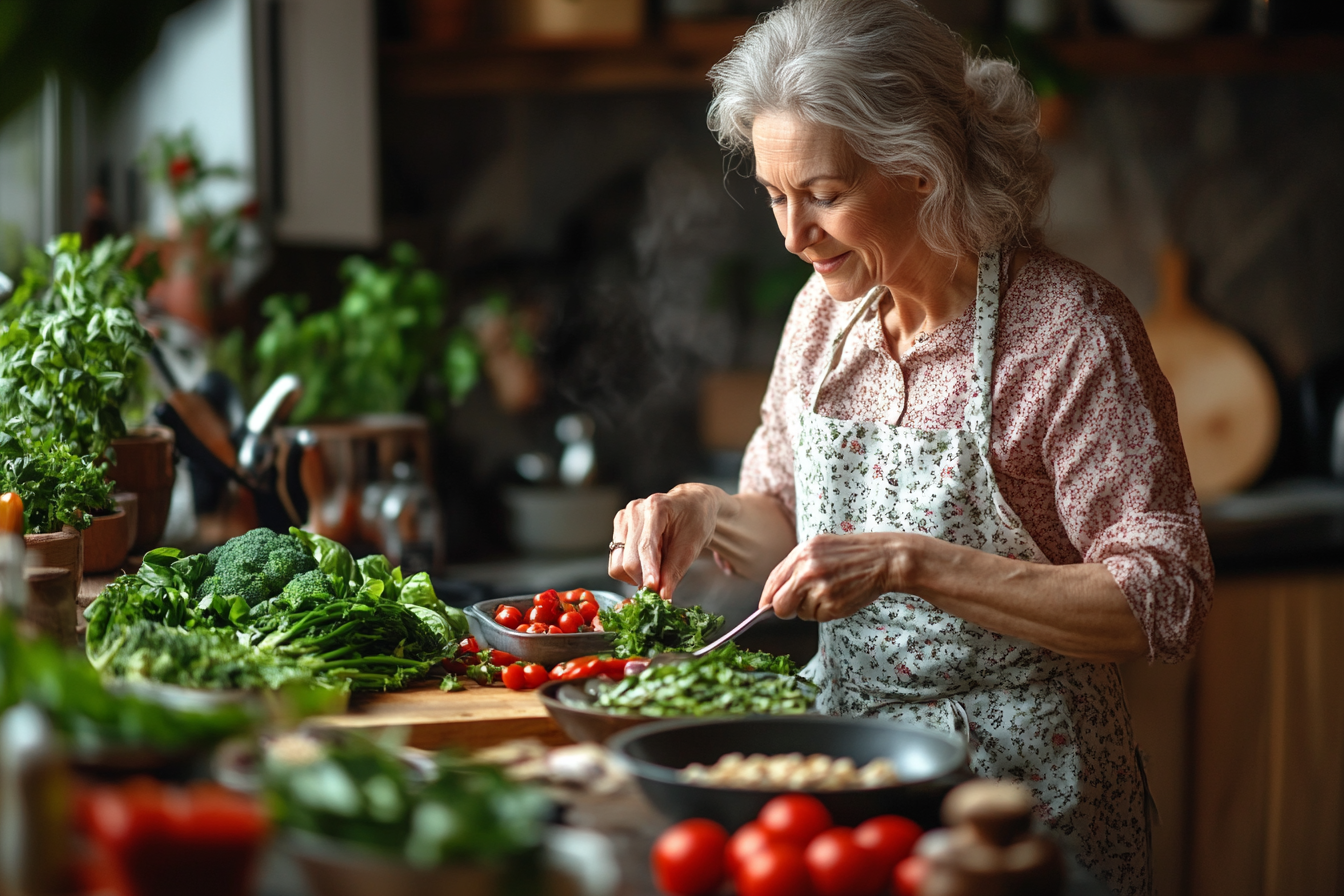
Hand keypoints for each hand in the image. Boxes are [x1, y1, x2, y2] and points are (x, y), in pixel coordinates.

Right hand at [609, 484, 723, 599]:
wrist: (691, 507)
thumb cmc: (694, 522)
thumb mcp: (691, 548)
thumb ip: (674, 572)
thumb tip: (662, 597)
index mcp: (656, 508)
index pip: (646, 546)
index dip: (648, 571)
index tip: (652, 589)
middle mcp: (634, 510)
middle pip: (628, 561)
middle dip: (644, 577)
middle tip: (663, 580)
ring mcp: (623, 518)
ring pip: (618, 565)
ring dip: (637, 575)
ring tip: (657, 564)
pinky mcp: (618, 529)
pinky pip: (616, 562)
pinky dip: (632, 570)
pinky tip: (648, 559)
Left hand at [760, 532, 919, 621]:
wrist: (884, 559)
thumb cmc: (852, 554)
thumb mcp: (820, 548)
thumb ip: (796, 566)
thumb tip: (775, 591)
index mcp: (801, 553)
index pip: (773, 581)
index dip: (768, 598)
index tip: (765, 607)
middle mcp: (807, 571)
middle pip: (780, 605)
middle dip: (785, 610)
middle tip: (797, 606)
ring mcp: (820, 589)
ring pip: (802, 613)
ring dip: (812, 609)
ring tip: (831, 592)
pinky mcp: (833, 605)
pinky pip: (819, 618)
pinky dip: (827, 613)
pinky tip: (839, 597)